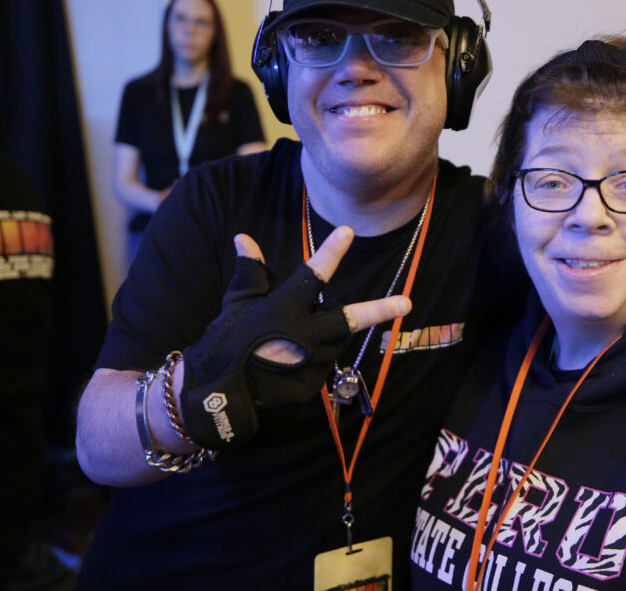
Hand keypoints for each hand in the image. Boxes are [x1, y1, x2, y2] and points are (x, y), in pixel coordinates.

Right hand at [179, 227, 410, 448]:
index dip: (331, 253)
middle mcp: (303, 335)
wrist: (219, 393)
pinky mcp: (313, 384)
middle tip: (406, 303)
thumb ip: (251, 271)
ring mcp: (312, 363)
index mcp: (283, 309)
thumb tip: (243, 238)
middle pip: (349, 319)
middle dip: (379, 311)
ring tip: (298, 336)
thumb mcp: (237, 302)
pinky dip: (314, 356)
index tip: (348, 231)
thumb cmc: (227, 340)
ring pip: (335, 339)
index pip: (312, 275)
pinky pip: (323, 363)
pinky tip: (292, 360)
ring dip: (328, 332)